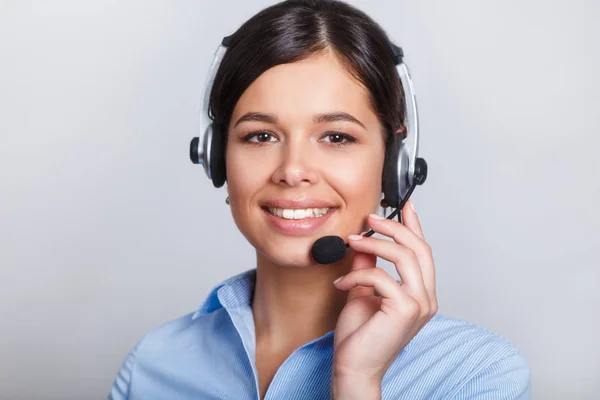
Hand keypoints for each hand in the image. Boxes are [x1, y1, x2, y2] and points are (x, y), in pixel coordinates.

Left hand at [331, 200, 437, 397]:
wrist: (354, 368)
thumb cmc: (360, 338)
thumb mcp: (362, 293)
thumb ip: (367, 268)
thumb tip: (363, 244)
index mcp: (420, 294)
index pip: (422, 252)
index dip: (415, 225)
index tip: (404, 204)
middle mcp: (426, 298)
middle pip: (419, 248)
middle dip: (394, 227)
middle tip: (371, 218)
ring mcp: (419, 304)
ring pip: (405, 256)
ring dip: (375, 243)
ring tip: (353, 241)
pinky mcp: (405, 309)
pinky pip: (381, 277)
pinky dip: (358, 275)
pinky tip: (342, 282)